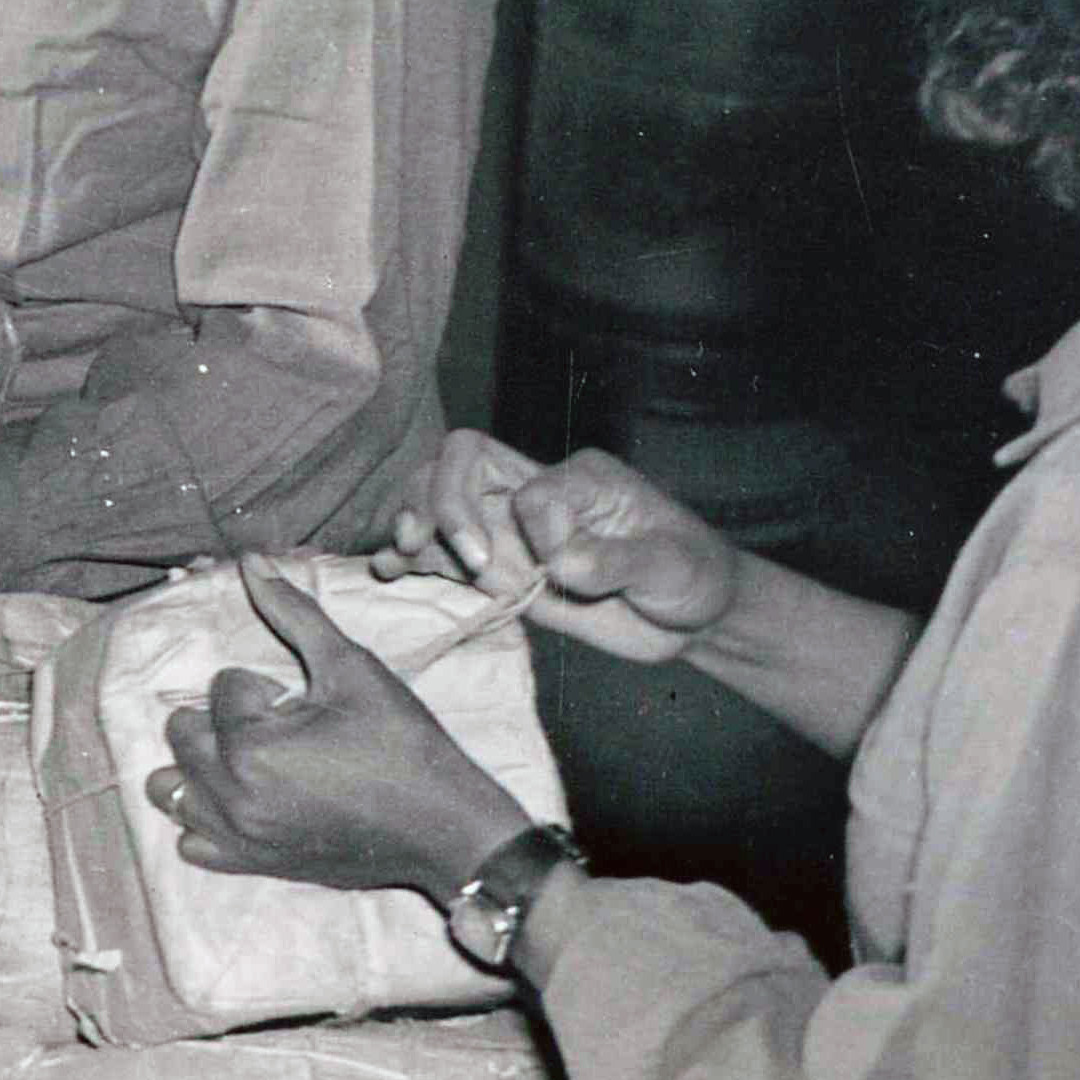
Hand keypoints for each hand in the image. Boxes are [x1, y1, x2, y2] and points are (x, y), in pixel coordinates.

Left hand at [154, 561, 537, 904]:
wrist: (446, 828)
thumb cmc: (403, 743)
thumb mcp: (352, 668)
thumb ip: (293, 612)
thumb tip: (250, 560)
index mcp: (252, 746)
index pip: (221, 688)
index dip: (263, 686)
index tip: (304, 705)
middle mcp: (232, 797)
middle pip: (183, 733)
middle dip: (224, 718)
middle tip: (281, 725)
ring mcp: (239, 838)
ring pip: (172, 789)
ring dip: (200, 764)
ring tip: (254, 758)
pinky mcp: (252, 866)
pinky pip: (193, 843)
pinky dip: (205, 819)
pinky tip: (245, 799)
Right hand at [393, 429, 731, 663]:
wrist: (689, 615)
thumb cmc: (690, 576)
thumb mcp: (671, 567)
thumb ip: (616, 561)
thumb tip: (558, 564)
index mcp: (577, 478)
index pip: (528, 486)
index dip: (533, 528)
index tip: (567, 571)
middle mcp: (533, 492)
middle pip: (459, 463)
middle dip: (443, 501)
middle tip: (455, 556)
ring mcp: (510, 529)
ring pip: (437, 499)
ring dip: (414, 521)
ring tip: (401, 556)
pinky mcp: (498, 567)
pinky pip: (441, 552)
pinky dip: (411, 558)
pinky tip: (389, 570)